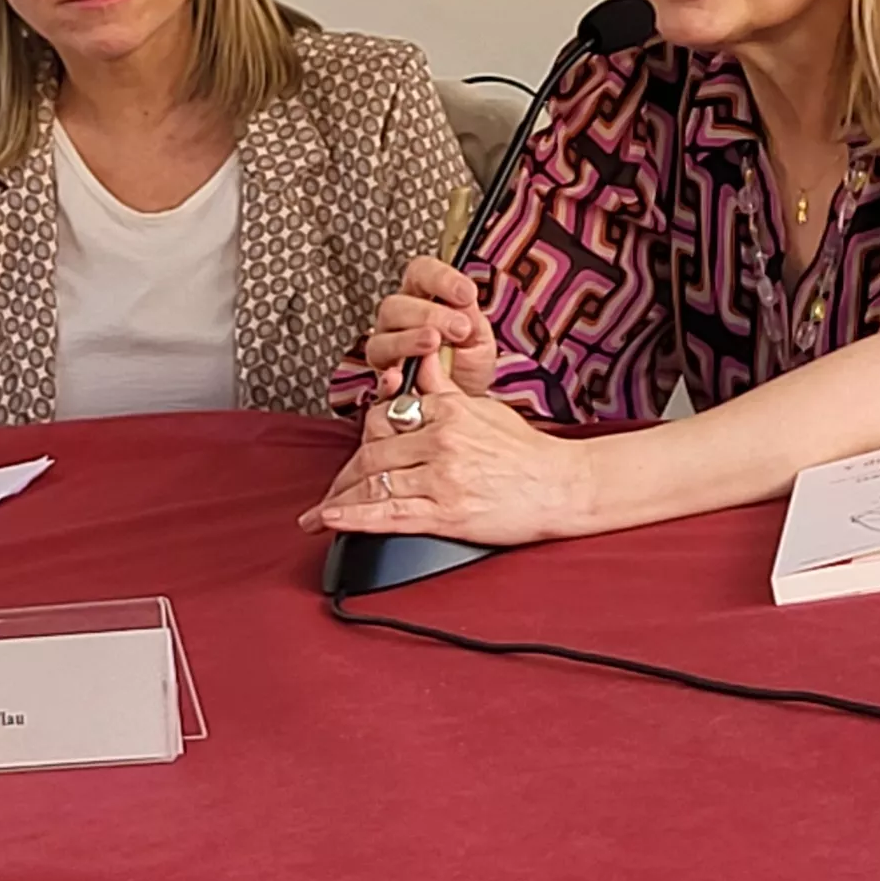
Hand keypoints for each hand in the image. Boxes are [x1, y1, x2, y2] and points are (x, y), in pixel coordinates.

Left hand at [303, 351, 600, 545]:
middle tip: (328, 493)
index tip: (351, 457)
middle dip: (344, 477)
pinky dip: (354, 517)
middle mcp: (440, 440)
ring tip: (317, 516)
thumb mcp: (483, 407)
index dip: (361, 440)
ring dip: (338, 500)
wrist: (562, 486)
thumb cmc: (527, 452)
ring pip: (375, 483)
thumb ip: (444, 387)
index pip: (385, 420)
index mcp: (448, 411)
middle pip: (372, 453)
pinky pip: (389, 514)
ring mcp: (442, 476)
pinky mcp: (447, 512)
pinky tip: (332, 520)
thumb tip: (419, 360)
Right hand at [359, 256, 501, 401]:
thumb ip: (471, 318)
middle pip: (395, 305)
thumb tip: (464, 301)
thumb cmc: (469, 362)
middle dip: (428, 314)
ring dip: (408, 340)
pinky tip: (402, 378)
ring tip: (434, 344)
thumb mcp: (479, 337)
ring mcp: (386, 350)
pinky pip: (379, 379)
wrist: (467, 398)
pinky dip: (389, 379)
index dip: (440, 278)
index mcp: (422, 298)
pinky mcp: (384, 382)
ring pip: (381, 338)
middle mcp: (398, 320)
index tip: (467, 293)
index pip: (420, 273)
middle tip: (458, 328)